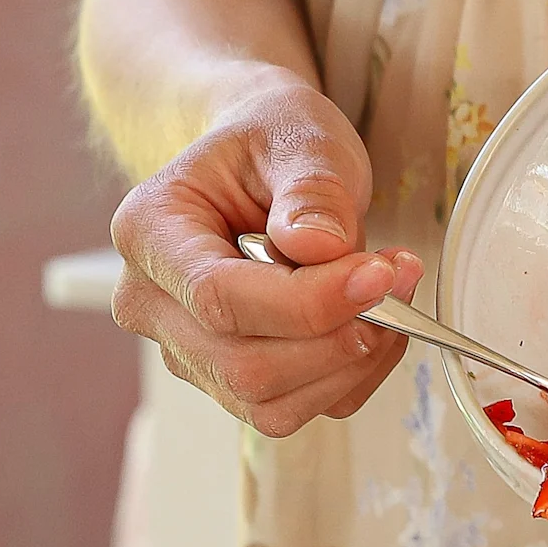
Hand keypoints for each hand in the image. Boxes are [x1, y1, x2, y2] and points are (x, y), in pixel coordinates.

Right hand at [111, 71, 422, 435]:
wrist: (262, 165)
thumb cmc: (271, 143)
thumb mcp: (299, 136)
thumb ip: (312, 186)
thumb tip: (321, 248)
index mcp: (149, 234)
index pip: (220, 299)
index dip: (309, 303)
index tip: (380, 276)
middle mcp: (152, 305)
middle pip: (246, 367)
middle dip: (339, 336)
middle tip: (398, 278)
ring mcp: (188, 353)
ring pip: (272, 405)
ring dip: (350, 362)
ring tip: (391, 295)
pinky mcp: (230, 382)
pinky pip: (300, 410)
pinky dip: (352, 376)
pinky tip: (374, 322)